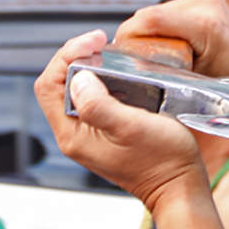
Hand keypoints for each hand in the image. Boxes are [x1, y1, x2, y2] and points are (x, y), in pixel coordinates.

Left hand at [34, 30, 207, 212]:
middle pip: (58, 84)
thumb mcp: (131, 128)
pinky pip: (93, 98)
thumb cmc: (162, 161)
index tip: (94, 42)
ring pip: (75, 89)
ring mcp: (89, 134)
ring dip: (89, 67)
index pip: (49, 85)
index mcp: (72, 134)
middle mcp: (75, 134)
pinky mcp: (105, 131)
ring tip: (109, 54)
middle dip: (76, 57)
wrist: (180, 186)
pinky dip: (103, 80)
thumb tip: (80, 77)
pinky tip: (120, 74)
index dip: (66, 56)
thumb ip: (98, 104)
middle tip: (101, 43)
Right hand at [114, 0, 228, 79]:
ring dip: (150, 34)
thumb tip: (128, 71)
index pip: (149, 20)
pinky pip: (167, 11)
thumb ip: (164, 73)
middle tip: (141, 65)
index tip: (123, 60)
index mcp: (206, 23)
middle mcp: (206, 1)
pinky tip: (170, 47)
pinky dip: (162, 28)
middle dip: (139, 40)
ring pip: (155, 12)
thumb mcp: (195, 85)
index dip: (129, 40)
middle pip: (148, 15)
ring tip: (159, 58)